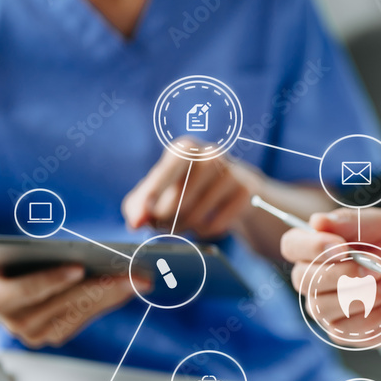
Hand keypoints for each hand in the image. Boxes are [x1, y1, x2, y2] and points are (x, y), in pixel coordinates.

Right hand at [0, 251, 149, 348]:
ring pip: (82, 312)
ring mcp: (39, 334)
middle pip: (66, 303)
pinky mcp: (56, 335)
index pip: (28, 291)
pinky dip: (109, 301)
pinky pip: (87, 317)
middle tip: (131, 274)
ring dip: (113, 295)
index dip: (52, 280)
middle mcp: (20, 324)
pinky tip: (130, 286)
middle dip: (101, 286)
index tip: (78, 268)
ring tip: (140, 279)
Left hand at [122, 137, 258, 238]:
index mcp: (185, 148)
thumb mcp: (160, 189)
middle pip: (177, 201)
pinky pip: (215, 226)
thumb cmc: (187, 185)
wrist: (234, 186)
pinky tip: (205, 223)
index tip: (142, 217)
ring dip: (182, 228)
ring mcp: (231, 173)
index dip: (152, 196)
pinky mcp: (245, 194)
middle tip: (159, 226)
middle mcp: (210, 155)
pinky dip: (204, 232)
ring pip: (195, 217)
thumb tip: (134, 223)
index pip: (165, 173)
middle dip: (164, 220)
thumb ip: (138, 205)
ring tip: (181, 223)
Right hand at [280, 208, 380, 345]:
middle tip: (377, 268)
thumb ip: (352, 221)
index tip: (343, 247)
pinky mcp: (339, 332)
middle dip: (344, 274)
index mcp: (314, 248)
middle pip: (303, 280)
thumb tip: (318, 221)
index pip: (291, 245)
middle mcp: (310, 279)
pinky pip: (345, 329)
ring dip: (362, 295)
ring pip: (323, 307)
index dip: (312, 247)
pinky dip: (372, 317)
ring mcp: (322, 308)